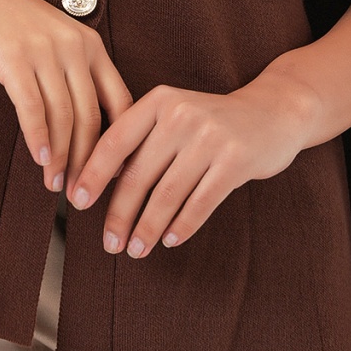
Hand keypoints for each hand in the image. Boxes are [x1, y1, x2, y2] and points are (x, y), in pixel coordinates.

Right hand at [0, 0, 134, 192]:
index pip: (120, 101)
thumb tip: (82, 127)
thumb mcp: (51, 40)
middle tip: (82, 193)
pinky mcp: (13, 56)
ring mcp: (44, 50)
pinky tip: (38, 159)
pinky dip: (37, 137)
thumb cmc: (7, 18)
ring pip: (63, 116)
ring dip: (60, 157)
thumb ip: (71, 73)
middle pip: (92, 116)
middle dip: (88, 161)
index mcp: (91, 45)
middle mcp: (75, 46)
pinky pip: (32, 106)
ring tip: (56, 185)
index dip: (119, 143)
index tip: (114, 176)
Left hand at [66, 71, 314, 256]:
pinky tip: (169, 240)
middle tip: (109, 243)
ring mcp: (210, 137)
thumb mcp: (174, 115)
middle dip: (119, 215)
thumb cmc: (212, 121)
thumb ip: (142, 140)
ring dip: (147, 228)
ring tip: (136, 250)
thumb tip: (100, 184)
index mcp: (159, 100)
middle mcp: (181, 114)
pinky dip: (181, 226)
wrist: (273, 111)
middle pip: (139, 175)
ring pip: (167, 195)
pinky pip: (200, 203)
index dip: (92, 174)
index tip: (76, 203)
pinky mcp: (236, 160)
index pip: (115, 141)